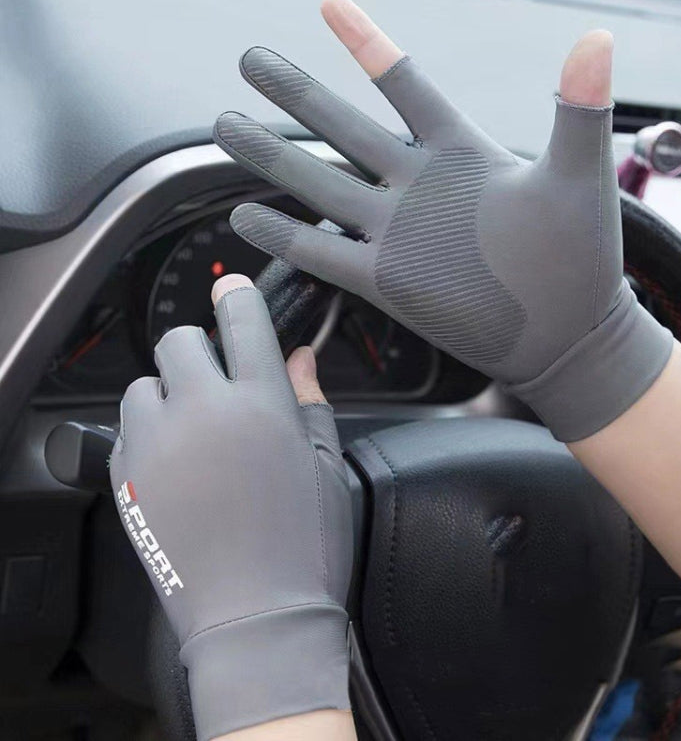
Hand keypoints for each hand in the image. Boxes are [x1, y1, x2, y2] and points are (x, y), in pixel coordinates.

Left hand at [109, 274, 352, 740]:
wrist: (257, 618)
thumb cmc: (306, 545)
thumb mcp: (326, 466)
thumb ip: (310, 401)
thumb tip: (300, 357)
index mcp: (263, 404)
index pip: (243, 323)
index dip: (236, 297)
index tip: (230, 289)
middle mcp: (205, 412)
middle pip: (179, 341)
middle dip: (198, 349)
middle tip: (218, 380)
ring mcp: (158, 445)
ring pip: (144, 384)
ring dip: (168, 392)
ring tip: (192, 426)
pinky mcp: (129, 479)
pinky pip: (126, 430)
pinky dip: (148, 432)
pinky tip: (176, 462)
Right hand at [213, 0, 671, 441]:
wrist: (566, 332)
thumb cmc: (583, 256)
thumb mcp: (581, 177)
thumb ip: (578, 110)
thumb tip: (597, 38)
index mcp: (461, 152)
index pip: (406, 84)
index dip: (366, 45)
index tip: (327, 4)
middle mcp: (418, 186)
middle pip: (343, 127)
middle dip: (295, 92)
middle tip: (250, 60)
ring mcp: (397, 232)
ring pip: (321, 183)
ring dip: (273, 156)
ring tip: (226, 126)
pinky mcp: (385, 279)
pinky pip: (322, 252)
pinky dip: (284, 236)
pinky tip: (245, 218)